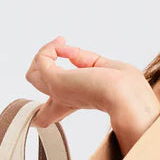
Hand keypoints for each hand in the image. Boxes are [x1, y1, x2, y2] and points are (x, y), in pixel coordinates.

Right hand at [24, 35, 159, 129]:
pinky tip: (64, 45)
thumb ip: (85, 61)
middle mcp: (65, 98)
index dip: (44, 112)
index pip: (50, 116)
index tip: (41, 113)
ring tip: (62, 43)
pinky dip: (51, 48)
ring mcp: (57, 91)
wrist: (127, 95)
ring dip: (45, 52)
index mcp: (78, 100)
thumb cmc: (127, 87)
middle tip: (61, 47)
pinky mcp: (54, 82)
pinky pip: (41, 60)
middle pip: (38, 94)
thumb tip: (70, 55)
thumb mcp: (104, 69)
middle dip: (42, 67)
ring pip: (32, 74)